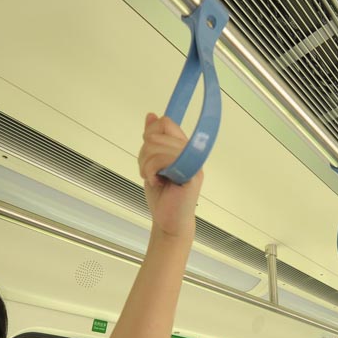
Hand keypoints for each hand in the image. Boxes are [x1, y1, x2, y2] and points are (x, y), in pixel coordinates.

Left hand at [138, 113, 202, 238]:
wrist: (168, 221)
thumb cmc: (163, 196)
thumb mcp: (151, 162)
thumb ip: (153, 140)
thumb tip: (151, 115)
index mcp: (182, 146)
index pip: (165, 122)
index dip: (150, 135)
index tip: (149, 153)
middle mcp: (190, 151)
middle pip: (157, 134)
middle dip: (144, 154)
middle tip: (150, 172)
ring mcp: (193, 161)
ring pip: (157, 147)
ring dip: (147, 165)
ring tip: (153, 178)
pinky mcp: (191, 173)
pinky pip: (164, 159)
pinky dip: (152, 171)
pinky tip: (157, 182)